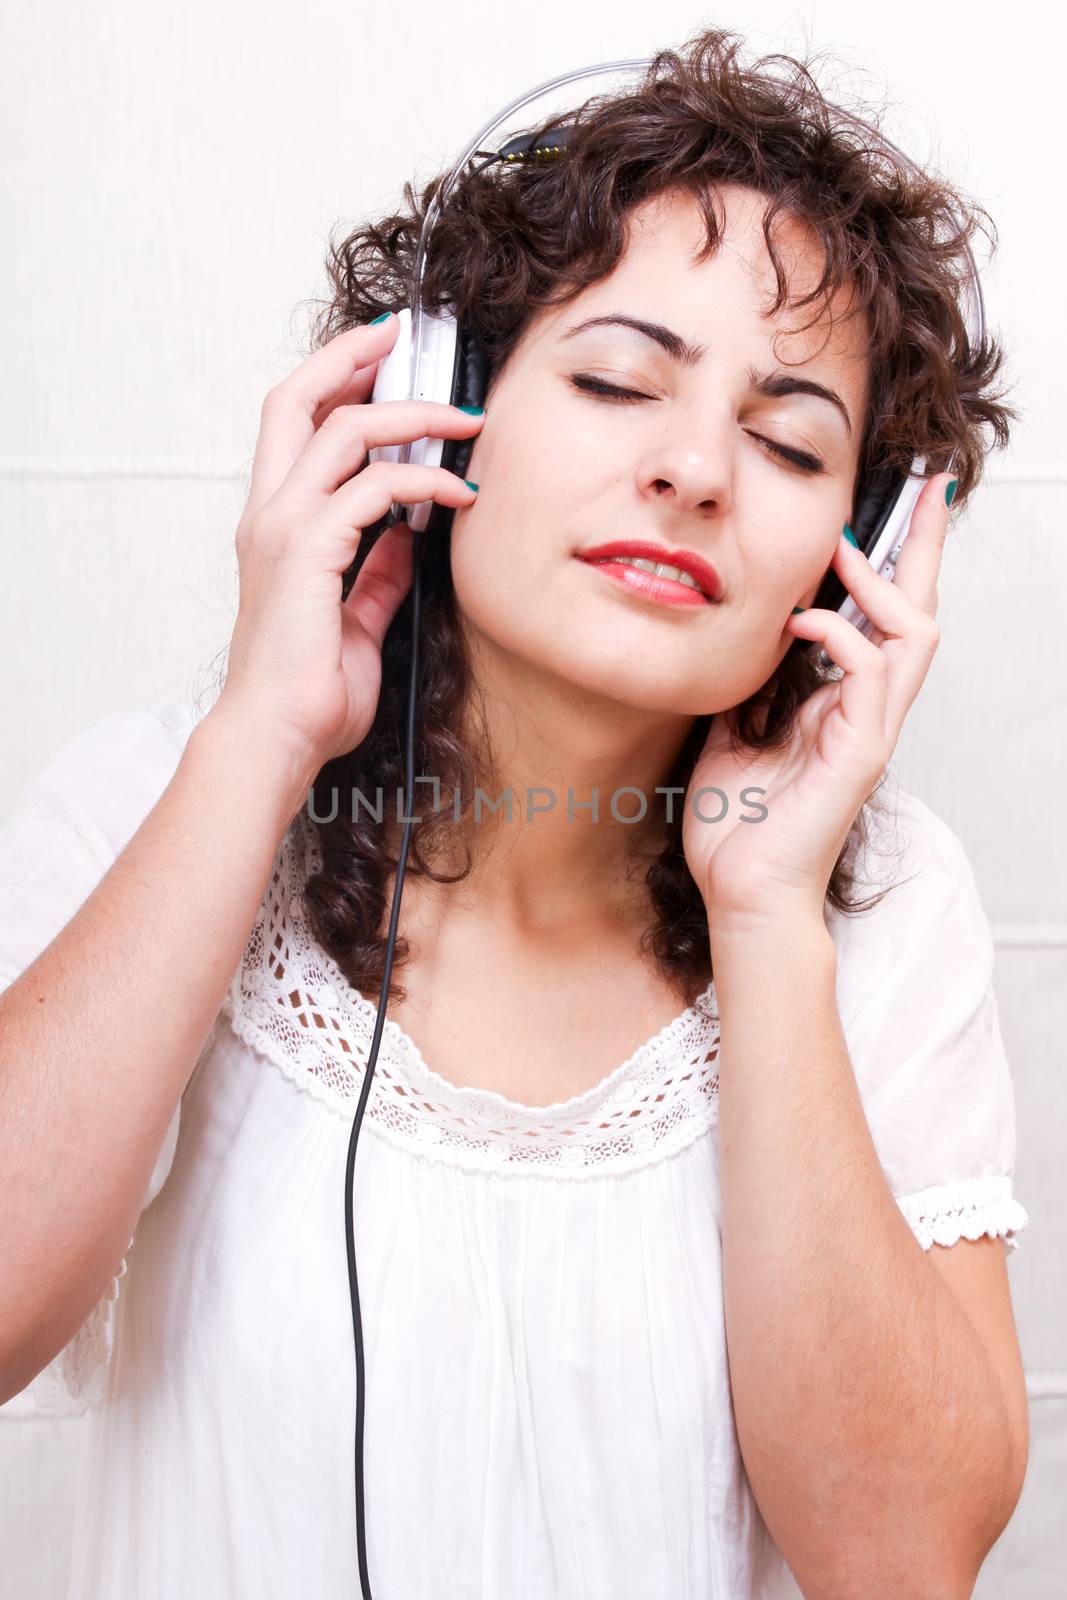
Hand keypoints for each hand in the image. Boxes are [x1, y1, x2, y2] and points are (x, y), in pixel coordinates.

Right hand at [215, 314, 484, 782]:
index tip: (383, 355)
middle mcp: (269, 514)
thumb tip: (407, 538)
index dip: (335, 379)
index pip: (295, 425)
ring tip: (465, 421)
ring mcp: (283, 528)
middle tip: (406, 337)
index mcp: (275, 526)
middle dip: (352, 356)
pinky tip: (461, 494)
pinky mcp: (307, 551)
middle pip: (297, 398)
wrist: (278, 739)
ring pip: (343, 429)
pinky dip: (424, 481)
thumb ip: (377, 575)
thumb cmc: (308, 695)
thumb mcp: (356, 622)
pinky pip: (374, 489)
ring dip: (412, 415)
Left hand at [683, 472, 953, 927]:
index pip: (880, 616)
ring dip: (882, 582)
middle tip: (929, 484)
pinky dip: (841, 636)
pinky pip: (872, 674)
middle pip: (918, 609)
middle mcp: (866, 708)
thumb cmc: (736, 823)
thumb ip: (745, 680)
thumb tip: (737, 628)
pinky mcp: (860, 753)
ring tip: (845, 547)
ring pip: (914, 634)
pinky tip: (802, 622)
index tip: (895, 499)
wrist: (741, 892)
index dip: (893, 558)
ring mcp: (869, 729)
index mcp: (840, 700)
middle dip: (924, 545)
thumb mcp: (728, 728)